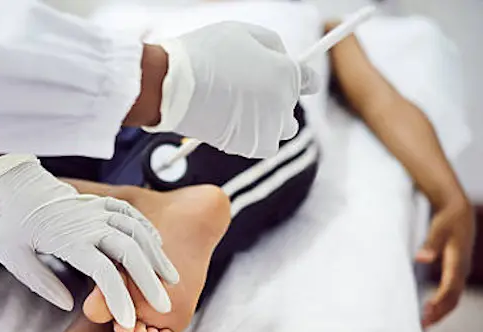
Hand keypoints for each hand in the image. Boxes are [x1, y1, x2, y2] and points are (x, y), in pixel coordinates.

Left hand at [0, 154, 178, 328]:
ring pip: (136, 230)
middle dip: (150, 281)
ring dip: (155, 255)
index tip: (129, 322)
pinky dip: (146, 228)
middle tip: (164, 306)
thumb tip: (71, 305)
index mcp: (68, 240)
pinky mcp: (98, 201)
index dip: (120, 299)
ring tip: (170, 278)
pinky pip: (129, 213)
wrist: (8, 186)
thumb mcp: (15, 260)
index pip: (104, 273)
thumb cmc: (8, 226)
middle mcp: (88, 223)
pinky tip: (156, 244)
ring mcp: (96, 209)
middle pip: (130, 252)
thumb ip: (44, 284)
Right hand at [144, 22, 319, 158]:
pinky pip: (262, 146)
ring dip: (266, 124)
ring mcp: (269, 127)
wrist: (175, 87)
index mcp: (287, 73)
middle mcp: (284, 103)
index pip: (310, 82)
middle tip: (251, 97)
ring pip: (279, 131)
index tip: (295, 84)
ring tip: (239, 112)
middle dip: (276, 105)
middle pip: (291, 111)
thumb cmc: (203, 55)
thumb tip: (280, 58)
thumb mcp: (244, 31)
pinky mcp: (252, 146)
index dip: (301, 81)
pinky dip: (251, 139)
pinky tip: (231, 124)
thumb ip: (272, 46)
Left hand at [416, 199, 475, 326]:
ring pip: (454, 297)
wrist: (460, 211)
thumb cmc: (448, 219)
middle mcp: (462, 269)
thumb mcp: (438, 227)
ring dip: (441, 311)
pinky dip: (442, 304)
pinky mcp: (456, 272)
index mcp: (458, 260)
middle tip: (423, 325)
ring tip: (424, 324)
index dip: (439, 301)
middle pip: (454, 298)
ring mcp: (460, 272)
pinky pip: (451, 293)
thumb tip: (421, 258)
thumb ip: (430, 243)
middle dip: (440, 313)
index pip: (450, 287)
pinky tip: (429, 309)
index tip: (427, 312)